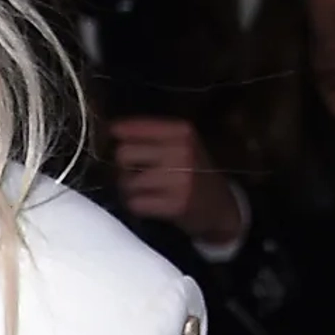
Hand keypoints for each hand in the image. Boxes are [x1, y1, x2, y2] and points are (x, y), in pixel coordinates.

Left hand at [109, 120, 243, 248]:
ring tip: (143, 190)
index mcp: (182, 131)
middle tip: (133, 172)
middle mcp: (182, 151)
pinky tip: (148, 203)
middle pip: (124, 154)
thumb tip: (113, 129)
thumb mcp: (182, 143)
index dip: (120, 136)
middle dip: (123, 166)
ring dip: (128, 189)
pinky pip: (136, 203)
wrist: (220, 206)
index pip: (135, 128)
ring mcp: (179, 179)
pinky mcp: (175, 205)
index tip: (115, 139)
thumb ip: (151, 134)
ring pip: (127, 182)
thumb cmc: (194, 171)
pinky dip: (136, 205)